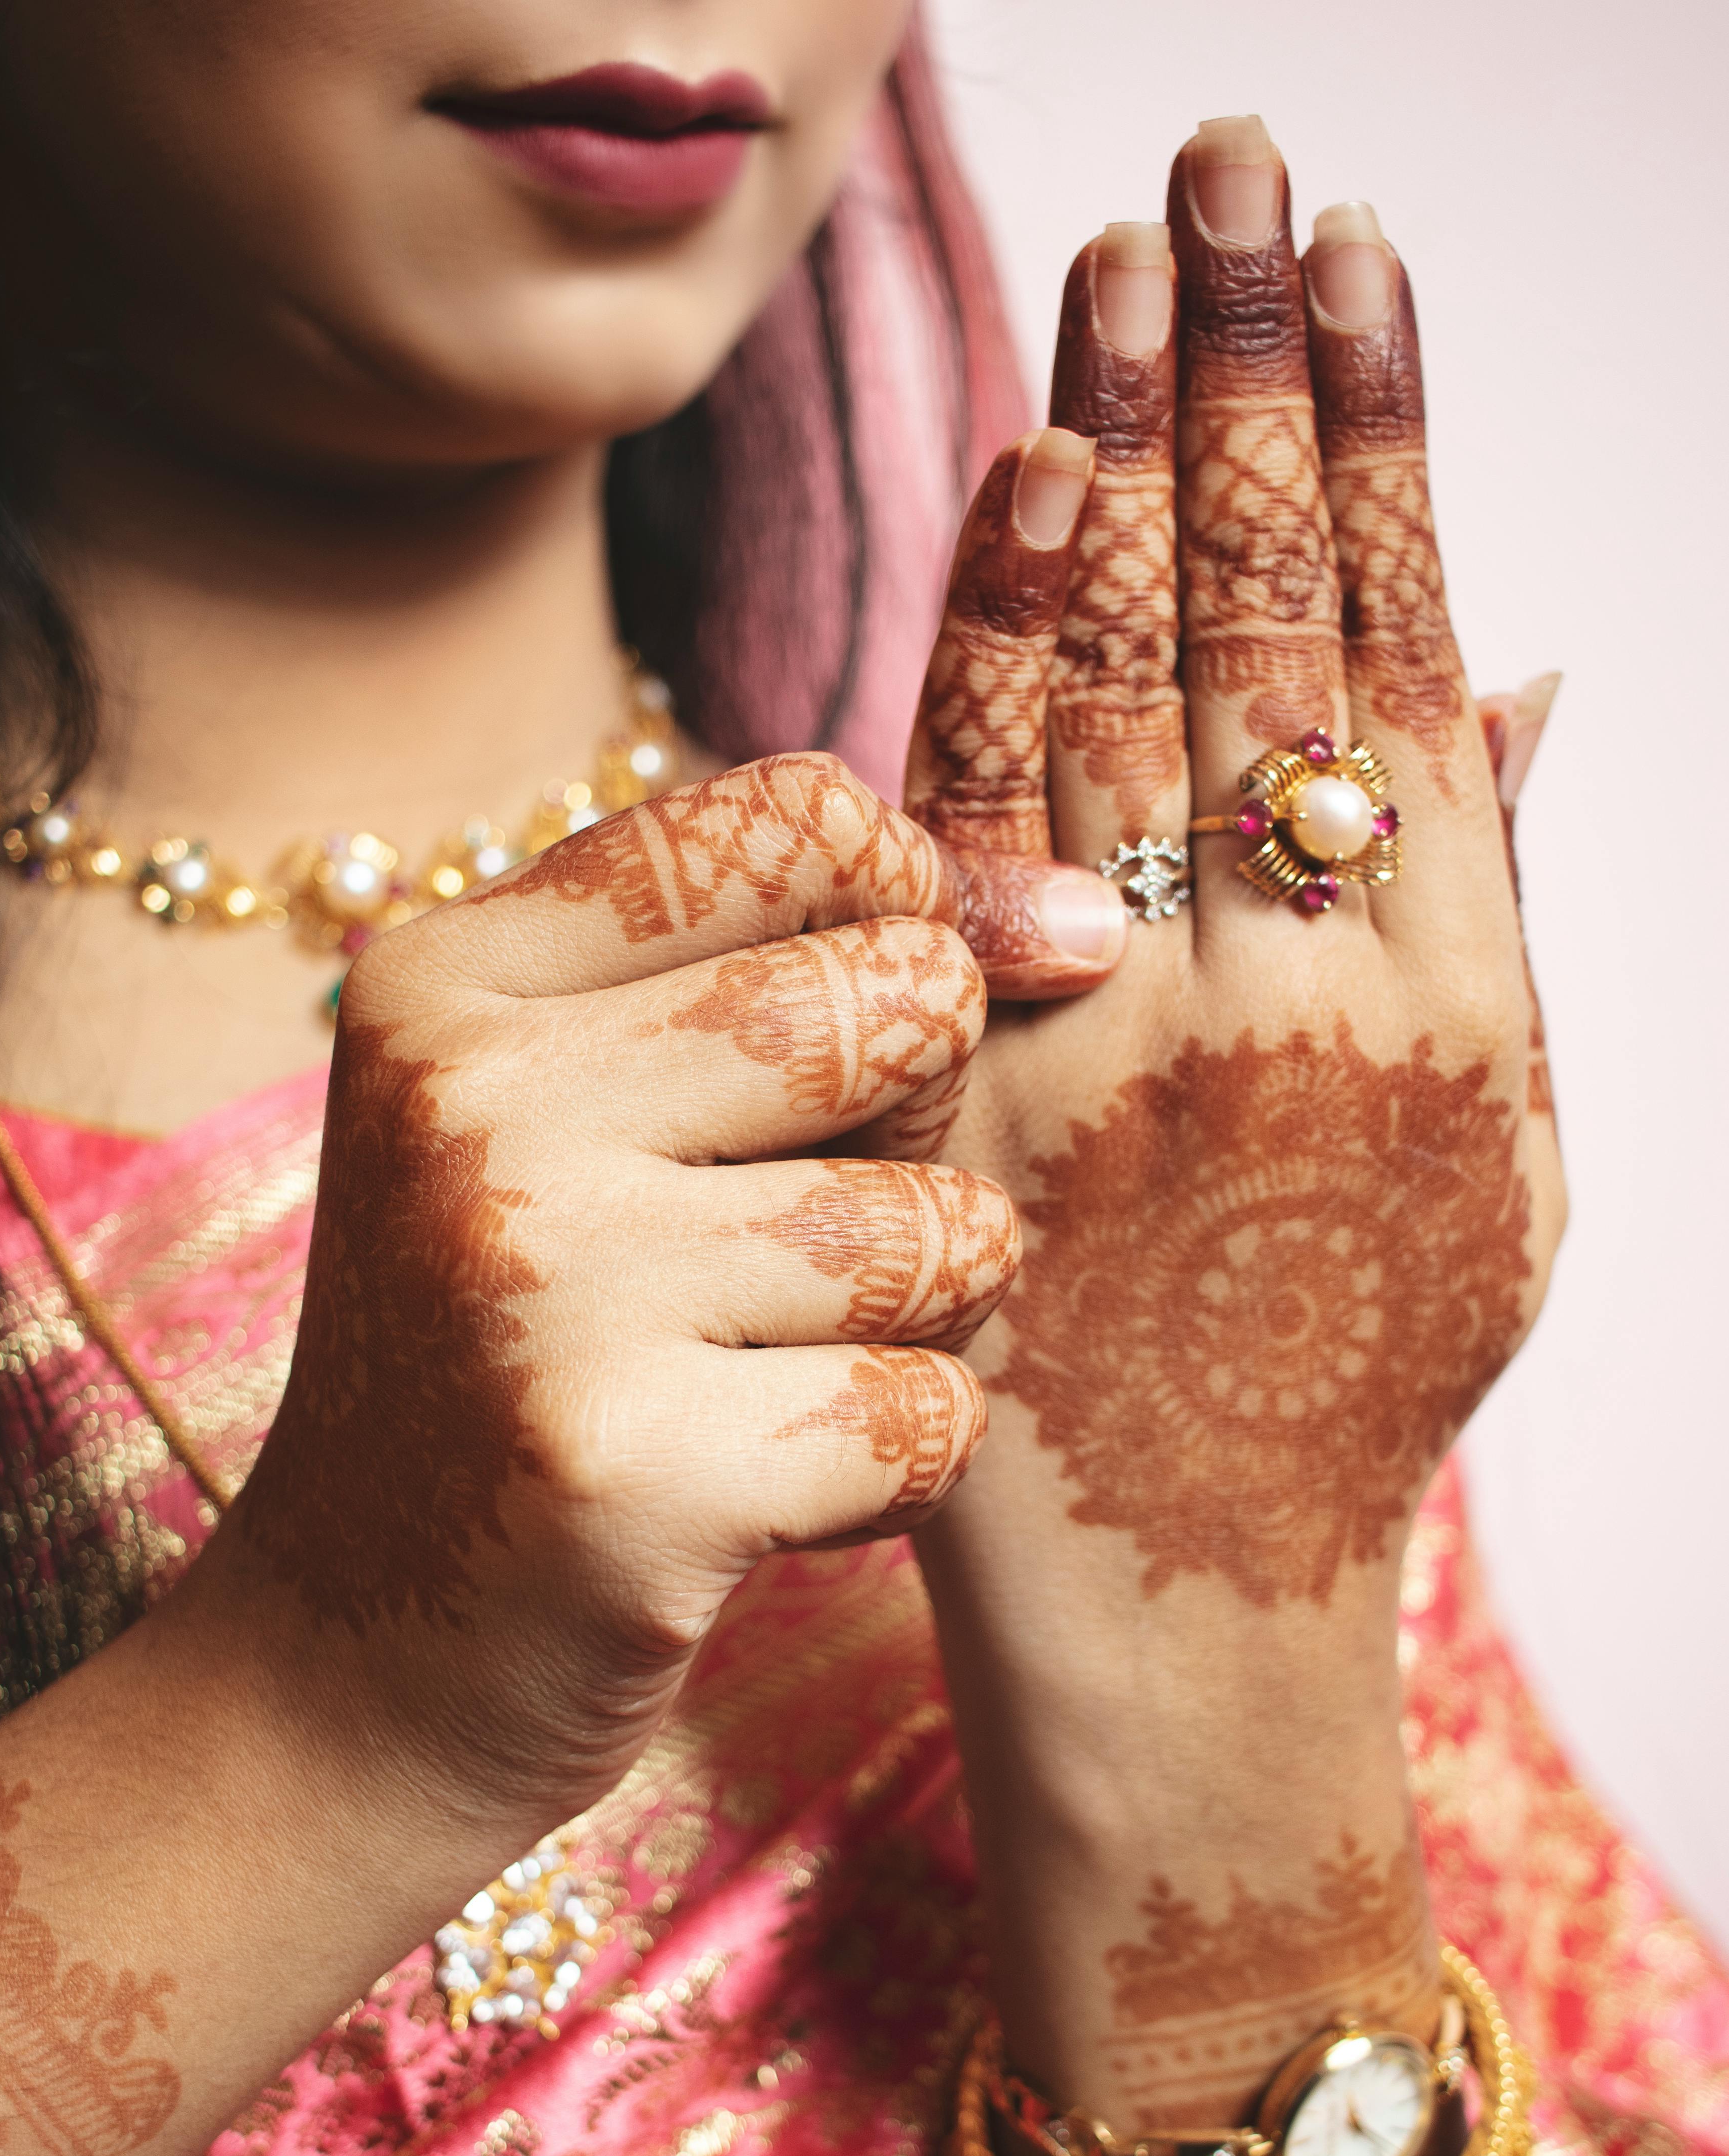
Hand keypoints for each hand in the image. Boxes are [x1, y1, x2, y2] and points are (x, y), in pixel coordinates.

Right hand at [202, 754, 1019, 1898]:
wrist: (349, 1675)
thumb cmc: (511, 1370)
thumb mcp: (574, 1128)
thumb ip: (791, 974)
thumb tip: (1081, 918)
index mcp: (443, 986)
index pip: (798, 816)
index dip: (904, 911)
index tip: (865, 1035)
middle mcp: (475, 1107)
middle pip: (906, 1001)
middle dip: (918, 1135)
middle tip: (790, 1247)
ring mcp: (545, 1287)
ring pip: (948, 1226)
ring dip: (920, 1321)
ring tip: (771, 1379)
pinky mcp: (630, 1474)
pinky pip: (936, 1411)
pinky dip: (897, 1469)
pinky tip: (768, 1494)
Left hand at [905, 119, 1565, 2133]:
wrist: (1194, 1623)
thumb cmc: (1344, 1390)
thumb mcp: (1482, 1158)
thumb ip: (1488, 912)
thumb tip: (1527, 672)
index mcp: (1456, 1001)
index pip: (1418, 659)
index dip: (1390, 445)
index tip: (1359, 261)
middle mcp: (1320, 1000)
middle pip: (1289, 635)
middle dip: (1259, 385)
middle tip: (1230, 168)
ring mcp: (1151, 1053)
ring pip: (1150, 704)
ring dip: (1137, 463)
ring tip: (1128, 263)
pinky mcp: (990, 1115)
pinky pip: (993, 859)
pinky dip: (1010, 669)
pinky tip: (1023, 500)